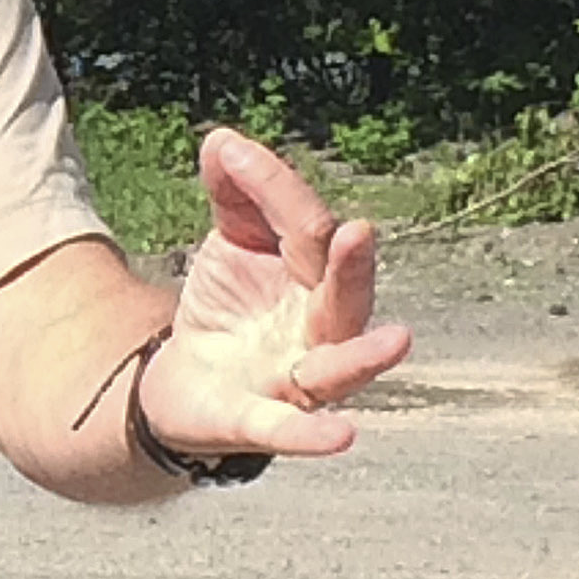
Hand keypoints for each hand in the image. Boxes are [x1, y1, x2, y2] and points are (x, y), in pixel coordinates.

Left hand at [137, 127, 412, 459]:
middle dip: (353, 268)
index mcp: (316, 278)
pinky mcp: (258, 421)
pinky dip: (313, 435)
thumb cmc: (231, 306)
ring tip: (398, 341)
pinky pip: (290, 430)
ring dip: (366, 357)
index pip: (307, 230)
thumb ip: (233, 195)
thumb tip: (223, 140)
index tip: (228, 153)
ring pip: (339, 368)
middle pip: (344, 297)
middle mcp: (322, 330)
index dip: (272, 189)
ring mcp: (297, 380)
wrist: (181, 382)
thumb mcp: (231, 244)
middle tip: (359, 233)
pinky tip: (343, 438)